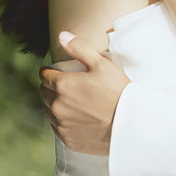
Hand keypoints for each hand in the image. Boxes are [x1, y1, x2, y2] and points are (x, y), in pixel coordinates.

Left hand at [38, 32, 129, 155]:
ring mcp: (62, 125)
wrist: (131, 124)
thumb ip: (79, 48)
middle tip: (62, 86)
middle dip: (50, 87)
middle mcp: (57, 106)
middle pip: (44, 93)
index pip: (44, 75)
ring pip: (49, 111)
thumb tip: (61, 36)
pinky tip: (74, 118)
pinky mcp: (69, 140)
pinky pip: (57, 128)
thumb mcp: (101, 64)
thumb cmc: (118, 92)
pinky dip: (62, 121)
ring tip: (68, 101)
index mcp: (63, 85)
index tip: (52, 71)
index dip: (48, 71)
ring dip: (54, 104)